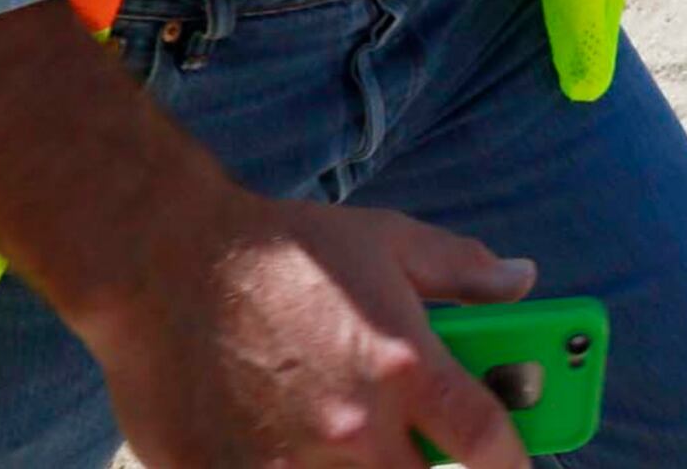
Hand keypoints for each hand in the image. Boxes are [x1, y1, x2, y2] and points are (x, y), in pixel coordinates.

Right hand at [78, 185, 536, 468]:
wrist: (163, 261)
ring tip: (352, 448)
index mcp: (405, 367)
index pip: (489, 443)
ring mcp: (291, 467)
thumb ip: (462, 270)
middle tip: (419, 451)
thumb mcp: (387, 240)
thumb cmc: (281, 249)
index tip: (510, 465)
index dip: (513, 464)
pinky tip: (290, 449)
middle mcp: (356, 429)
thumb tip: (523, 280)